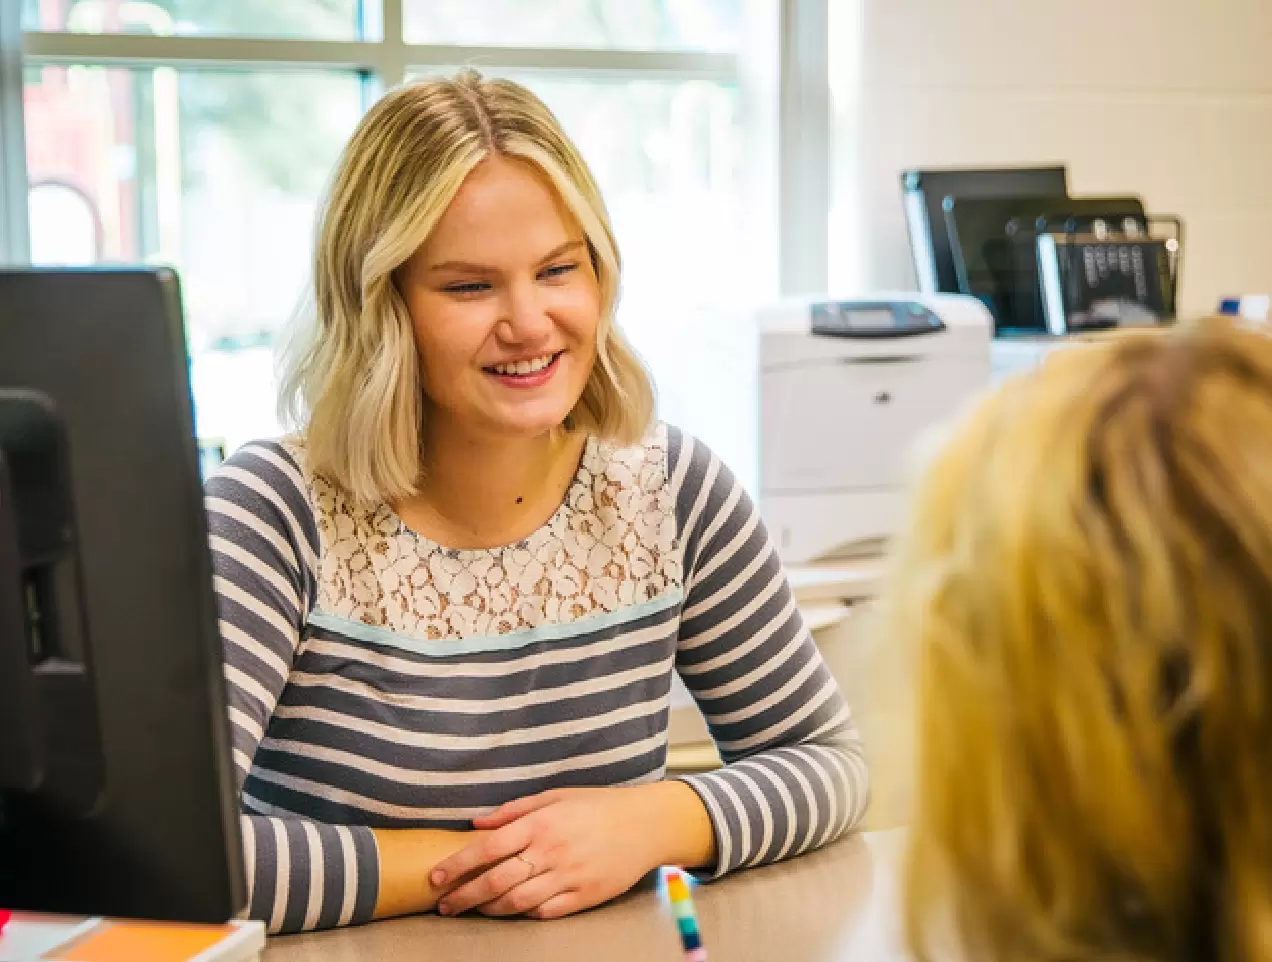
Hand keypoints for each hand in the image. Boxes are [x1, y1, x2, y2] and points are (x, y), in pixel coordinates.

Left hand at [430, 782, 712, 918]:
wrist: (646, 824)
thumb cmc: (598, 805)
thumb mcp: (555, 796)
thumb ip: (514, 810)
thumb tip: (477, 824)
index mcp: (540, 823)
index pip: (487, 849)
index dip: (457, 865)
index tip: (436, 877)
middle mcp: (551, 851)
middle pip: (495, 881)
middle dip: (464, 896)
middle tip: (445, 904)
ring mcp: (568, 876)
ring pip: (516, 902)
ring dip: (489, 909)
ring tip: (474, 908)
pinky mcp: (584, 896)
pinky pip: (544, 911)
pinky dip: (523, 913)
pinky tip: (512, 910)